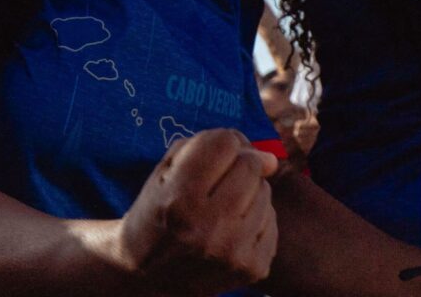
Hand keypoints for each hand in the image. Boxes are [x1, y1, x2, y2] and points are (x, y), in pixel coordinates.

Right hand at [115, 129, 277, 293]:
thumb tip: (271, 160)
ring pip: (265, 191)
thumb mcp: (164, 173)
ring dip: (246, 194)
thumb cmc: (157, 216)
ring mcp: (233, 251)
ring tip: (218, 213)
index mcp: (179, 200)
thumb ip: (210, 147)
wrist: (148, 279)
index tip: (204, 161)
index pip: (225, 142)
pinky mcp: (253, 268)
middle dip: (234, 167)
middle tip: (211, 189)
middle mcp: (208, 227)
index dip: (215, 145)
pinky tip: (230, 233)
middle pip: (250, 165)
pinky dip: (254, 220)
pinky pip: (272, 220)